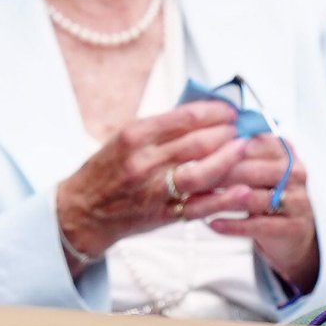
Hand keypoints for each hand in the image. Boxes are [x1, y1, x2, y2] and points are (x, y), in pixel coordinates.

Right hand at [57, 100, 240, 266]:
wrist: (82, 210)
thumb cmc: (104, 172)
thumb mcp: (122, 140)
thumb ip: (158, 129)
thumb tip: (198, 115)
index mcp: (133, 136)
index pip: (185, 118)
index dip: (214, 112)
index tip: (227, 111)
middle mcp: (144, 161)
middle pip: (199, 142)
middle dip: (227, 133)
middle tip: (239, 129)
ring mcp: (155, 189)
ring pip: (205, 172)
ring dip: (231, 159)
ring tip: (243, 149)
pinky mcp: (163, 214)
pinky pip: (201, 206)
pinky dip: (226, 199)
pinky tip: (243, 190)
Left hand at [198, 134, 318, 293]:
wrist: (289, 229)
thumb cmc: (261, 190)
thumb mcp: (250, 164)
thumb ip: (228, 148)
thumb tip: (190, 138)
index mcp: (281, 149)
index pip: (245, 143)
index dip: (213, 150)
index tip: (186, 155)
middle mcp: (294, 172)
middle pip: (246, 170)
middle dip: (211, 176)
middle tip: (183, 181)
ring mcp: (296, 199)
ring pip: (251, 198)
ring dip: (216, 201)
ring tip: (191, 203)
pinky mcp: (293, 226)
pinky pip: (258, 224)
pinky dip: (232, 224)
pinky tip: (212, 223)